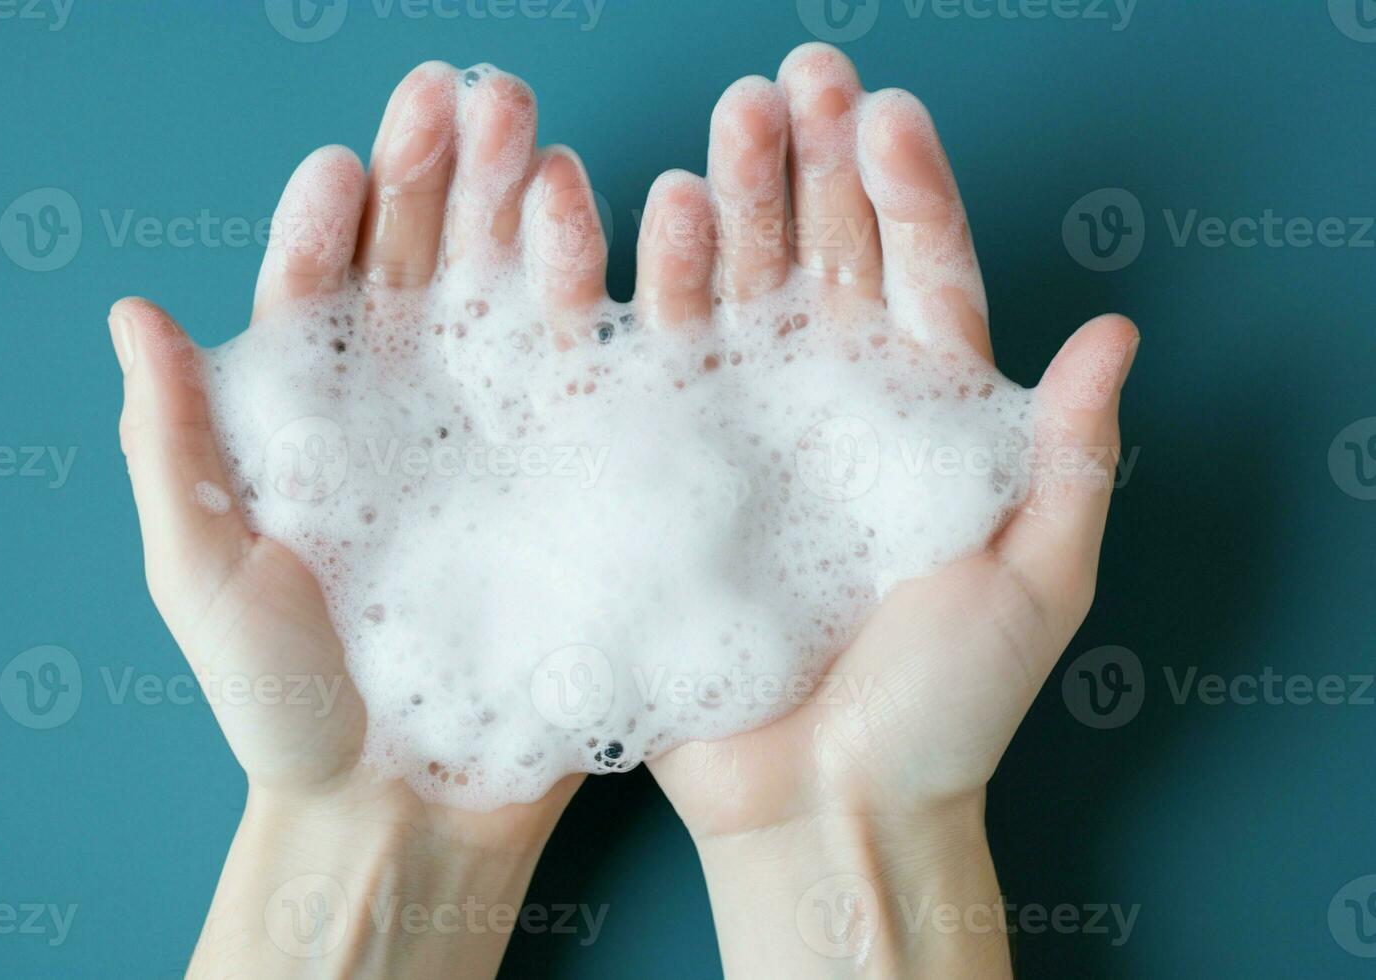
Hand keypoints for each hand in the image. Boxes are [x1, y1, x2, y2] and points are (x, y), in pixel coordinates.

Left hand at [109, 60, 606, 975]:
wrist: (412, 807)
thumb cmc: (287, 707)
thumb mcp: (202, 574)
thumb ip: (175, 444)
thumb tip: (129, 312)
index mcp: (312, 420)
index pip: (316, 293)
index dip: (325, 225)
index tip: (340, 168)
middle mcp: (409, 412)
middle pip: (420, 269)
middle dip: (438, 180)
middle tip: (462, 97)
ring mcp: (498, 437)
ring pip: (507, 297)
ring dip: (518, 211)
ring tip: (530, 136)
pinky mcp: (578, 474)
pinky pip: (586, 371)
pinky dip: (596, 296)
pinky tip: (599, 227)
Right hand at [640, 43, 1137, 976]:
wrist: (826, 808)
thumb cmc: (944, 711)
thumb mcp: (1036, 581)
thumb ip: (1066, 457)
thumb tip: (1112, 334)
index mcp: (924, 425)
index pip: (921, 281)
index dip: (907, 192)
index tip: (885, 112)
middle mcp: (832, 416)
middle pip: (825, 266)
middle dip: (812, 168)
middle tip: (792, 83)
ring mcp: (745, 441)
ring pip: (739, 298)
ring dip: (738, 207)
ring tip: (730, 128)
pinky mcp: (669, 478)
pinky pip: (657, 370)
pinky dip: (654, 293)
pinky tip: (659, 222)